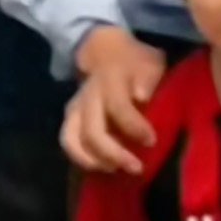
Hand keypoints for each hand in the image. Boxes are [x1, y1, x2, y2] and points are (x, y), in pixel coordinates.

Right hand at [62, 26, 165, 173]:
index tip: (151, 141)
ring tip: (116, 170)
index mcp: (110, 80)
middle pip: (92, 131)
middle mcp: (88, 96)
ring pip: (72, 140)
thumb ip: (147, 79)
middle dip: (113, 154)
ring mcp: (75, 107)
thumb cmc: (135, 61)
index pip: (118, 107)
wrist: (105, 49)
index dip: (134, 127)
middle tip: (137, 168)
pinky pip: (68, 142)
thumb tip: (142, 97)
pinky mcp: (69, 117)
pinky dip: (81, 158)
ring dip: (93, 160)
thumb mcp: (150, 62)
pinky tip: (101, 166)